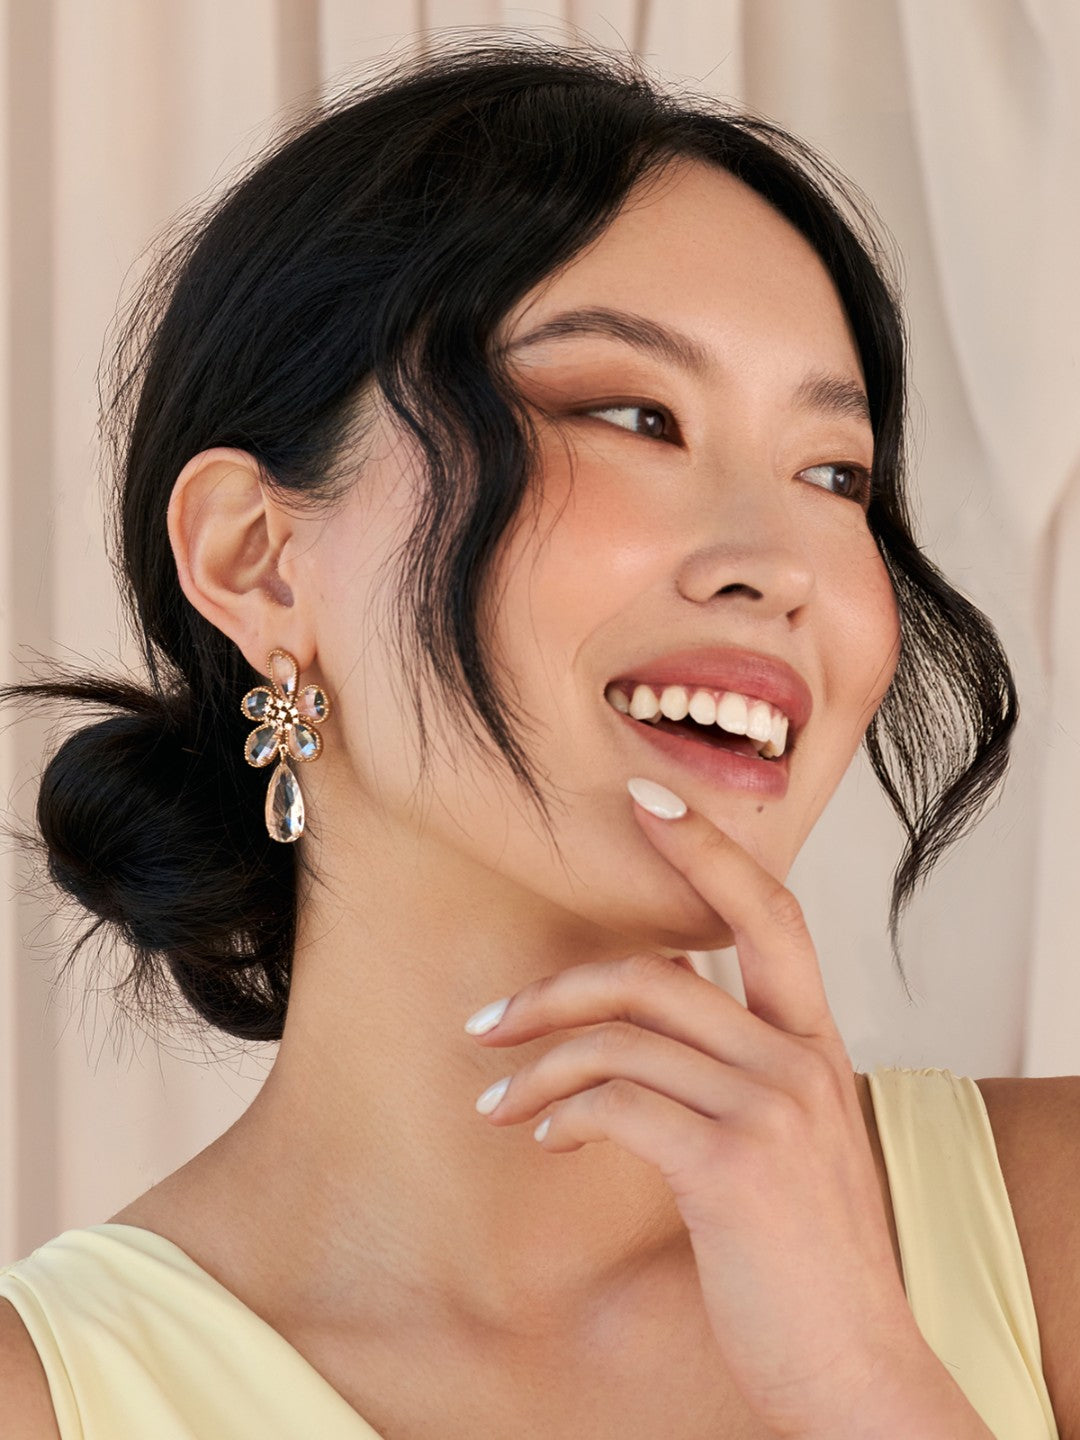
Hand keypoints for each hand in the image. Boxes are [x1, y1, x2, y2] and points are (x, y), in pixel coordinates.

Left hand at [464, 778, 972, 1439]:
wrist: (857, 1370)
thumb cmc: (805, 1259)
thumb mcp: (789, 1144)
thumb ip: (735, 1074)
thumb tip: (638, 1030)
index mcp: (815, 1044)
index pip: (768, 912)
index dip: (707, 848)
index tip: (644, 799)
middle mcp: (799, 1058)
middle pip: (655, 971)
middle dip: (555, 986)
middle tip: (488, 1022)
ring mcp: (771, 1106)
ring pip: (620, 1035)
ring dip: (537, 1063)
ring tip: (497, 1099)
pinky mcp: (733, 1163)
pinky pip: (616, 1100)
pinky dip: (560, 1109)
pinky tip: (541, 1139)